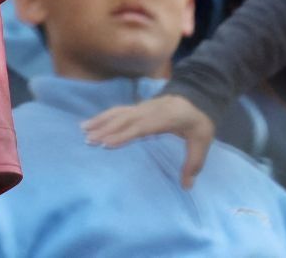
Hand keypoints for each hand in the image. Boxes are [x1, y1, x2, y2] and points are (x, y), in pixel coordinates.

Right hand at [84, 93, 214, 186]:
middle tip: (88, 141)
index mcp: (164, 118)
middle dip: (105, 129)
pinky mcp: (137, 107)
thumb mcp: (202, 142)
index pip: (140, 127)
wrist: (197, 97)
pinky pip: (117, 111)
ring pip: (117, 113)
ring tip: (83, 129)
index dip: (122, 135)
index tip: (106, 144)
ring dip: (100, 121)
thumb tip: (186, 186)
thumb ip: (193, 163)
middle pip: (123, 119)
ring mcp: (141, 107)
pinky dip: (103, 116)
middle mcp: (148, 110)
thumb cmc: (198, 122)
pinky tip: (92, 122)